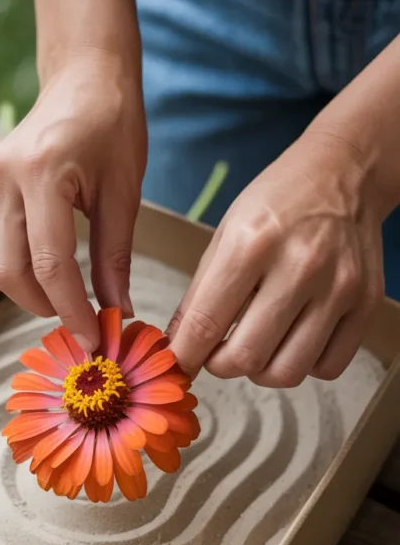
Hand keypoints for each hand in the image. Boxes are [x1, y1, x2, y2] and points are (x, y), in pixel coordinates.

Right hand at [0, 50, 146, 351]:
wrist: (83, 77)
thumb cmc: (113, 124)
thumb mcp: (123, 192)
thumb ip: (115, 256)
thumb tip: (120, 310)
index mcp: (41, 172)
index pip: (50, 264)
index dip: (72, 310)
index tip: (94, 339)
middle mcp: (2, 177)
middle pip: (9, 271)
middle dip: (46, 307)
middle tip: (84, 324)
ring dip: (32, 292)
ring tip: (73, 303)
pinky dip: (24, 269)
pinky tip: (56, 274)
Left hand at [169, 130, 384, 386]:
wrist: (345, 172)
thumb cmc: (278, 201)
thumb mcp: (226, 233)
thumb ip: (201, 293)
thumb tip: (181, 347)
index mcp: (252, 242)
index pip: (205, 324)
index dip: (184, 356)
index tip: (178, 366)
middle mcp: (299, 267)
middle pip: (247, 357)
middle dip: (220, 366)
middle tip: (217, 353)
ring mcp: (338, 288)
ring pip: (287, 372)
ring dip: (260, 371)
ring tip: (255, 346)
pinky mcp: (366, 304)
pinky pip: (326, 367)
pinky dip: (302, 366)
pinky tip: (292, 341)